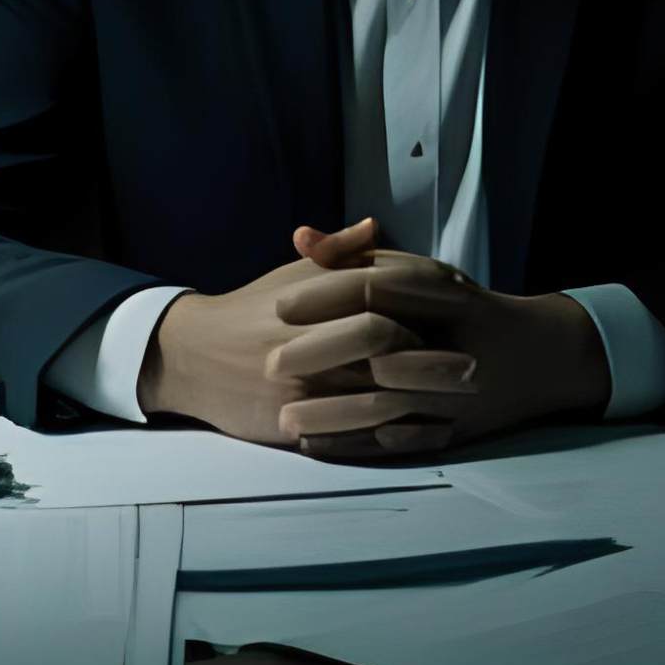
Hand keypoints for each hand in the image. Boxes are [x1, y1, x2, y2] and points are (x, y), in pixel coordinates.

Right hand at [136, 222, 480, 460]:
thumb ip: (337, 254)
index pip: (376, 305)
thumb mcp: (292, 275)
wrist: (193, 356)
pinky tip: (419, 436)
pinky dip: (389, 441)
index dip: (420, 313)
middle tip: (472, 369)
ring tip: (455, 407)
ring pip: (369, 401)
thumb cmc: (252, 309)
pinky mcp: (289, 428)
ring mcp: (296, 391)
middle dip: (429, 363)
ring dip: (419, 405)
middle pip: (380, 353)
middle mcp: (303, 346)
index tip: (459, 320)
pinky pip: (348, 439)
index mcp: (309, 302)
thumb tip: (375, 224)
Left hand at [282, 216, 612, 459]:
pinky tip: (316, 444)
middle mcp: (450, 338)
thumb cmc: (465, 308)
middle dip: (321, 356)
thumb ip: (358, 255)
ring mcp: (454, 391)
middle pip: (376, 346)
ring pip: (385, 401)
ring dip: (332, 412)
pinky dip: (356, 444)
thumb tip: (300, 237)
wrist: (538, 357)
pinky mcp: (453, 430)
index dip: (324, 295)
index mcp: (442, 291)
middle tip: (269, 362)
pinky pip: (399, 440)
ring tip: (283, 415)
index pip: (375, 287)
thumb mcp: (419, 272)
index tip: (278, 304)